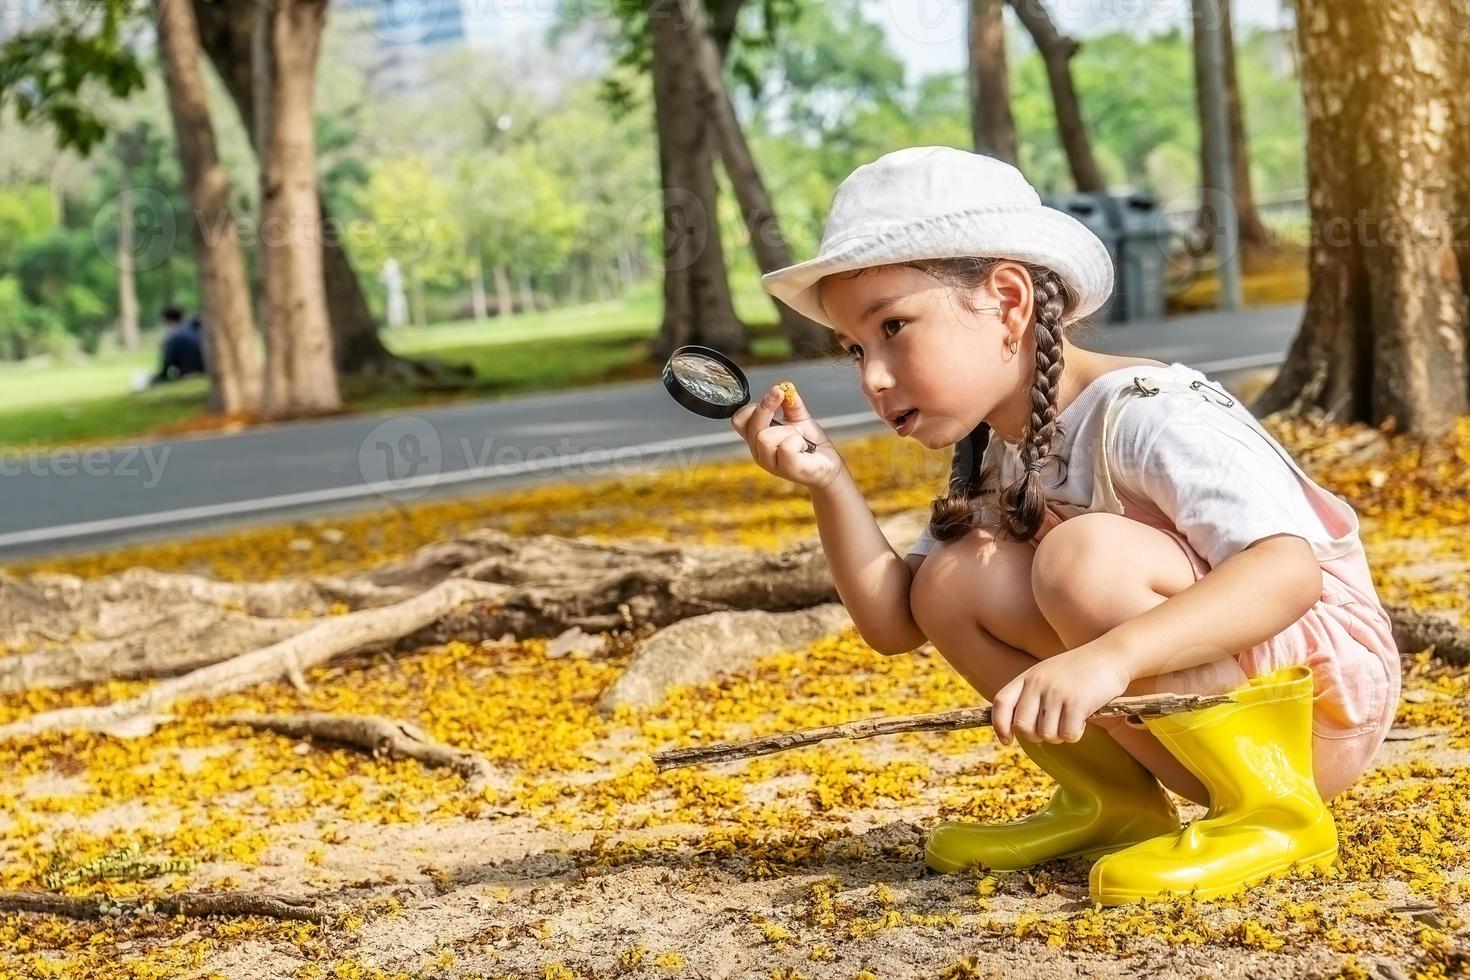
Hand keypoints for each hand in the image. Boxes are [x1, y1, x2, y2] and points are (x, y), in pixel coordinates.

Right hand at [730, 382, 843, 489]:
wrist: (828, 465)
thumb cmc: (810, 445)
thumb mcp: (799, 418)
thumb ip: (789, 403)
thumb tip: (785, 386)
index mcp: (757, 438)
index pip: (739, 419)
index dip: (754, 405)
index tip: (776, 393)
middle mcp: (759, 452)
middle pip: (752, 425)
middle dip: (770, 408)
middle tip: (786, 405)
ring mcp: (771, 464)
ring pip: (766, 438)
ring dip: (788, 431)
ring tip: (799, 437)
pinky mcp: (787, 470)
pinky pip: (786, 448)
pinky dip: (798, 442)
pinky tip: (803, 447)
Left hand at [989, 644, 1132, 744]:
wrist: (1111, 655)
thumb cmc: (1080, 670)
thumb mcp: (1048, 674)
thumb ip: (1032, 695)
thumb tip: (1021, 730)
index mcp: (1028, 677)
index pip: (1001, 703)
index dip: (1000, 726)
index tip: (1007, 740)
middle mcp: (1038, 683)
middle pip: (1023, 727)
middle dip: (1038, 736)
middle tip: (1055, 728)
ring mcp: (1056, 692)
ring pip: (1047, 735)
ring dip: (1061, 735)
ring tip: (1072, 718)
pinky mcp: (1077, 702)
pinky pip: (1068, 735)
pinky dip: (1076, 734)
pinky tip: (1083, 718)